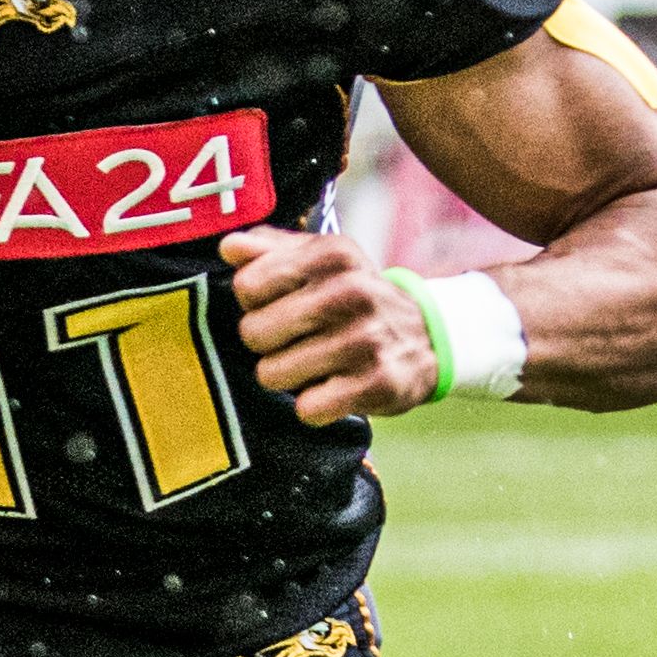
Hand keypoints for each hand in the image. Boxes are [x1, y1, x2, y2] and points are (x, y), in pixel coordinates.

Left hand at [223, 225, 441, 420]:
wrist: (428, 337)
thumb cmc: (353, 297)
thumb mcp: (321, 261)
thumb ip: (270, 249)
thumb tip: (229, 248)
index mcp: (332, 255)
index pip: (248, 286)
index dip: (254, 303)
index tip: (277, 305)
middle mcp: (352, 291)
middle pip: (254, 333)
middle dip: (266, 344)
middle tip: (294, 341)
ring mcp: (366, 339)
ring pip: (273, 374)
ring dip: (287, 377)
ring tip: (313, 365)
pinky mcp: (377, 384)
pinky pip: (308, 409)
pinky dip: (314, 406)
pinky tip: (333, 390)